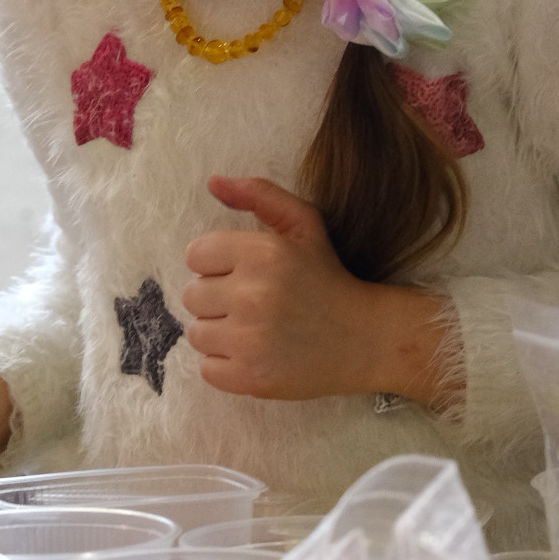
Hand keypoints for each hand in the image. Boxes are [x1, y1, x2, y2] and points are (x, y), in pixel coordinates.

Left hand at [182, 176, 461, 405]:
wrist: (366, 339)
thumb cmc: (328, 277)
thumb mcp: (304, 224)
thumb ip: (258, 194)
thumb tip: (213, 182)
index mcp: (262, 253)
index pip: (196, 256)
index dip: (218, 265)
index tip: (245, 274)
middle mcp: (252, 295)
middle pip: (192, 296)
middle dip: (218, 300)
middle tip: (253, 305)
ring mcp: (250, 340)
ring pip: (197, 334)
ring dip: (220, 334)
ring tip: (256, 330)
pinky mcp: (250, 377)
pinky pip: (207, 369)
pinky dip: (227, 366)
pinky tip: (257, 354)